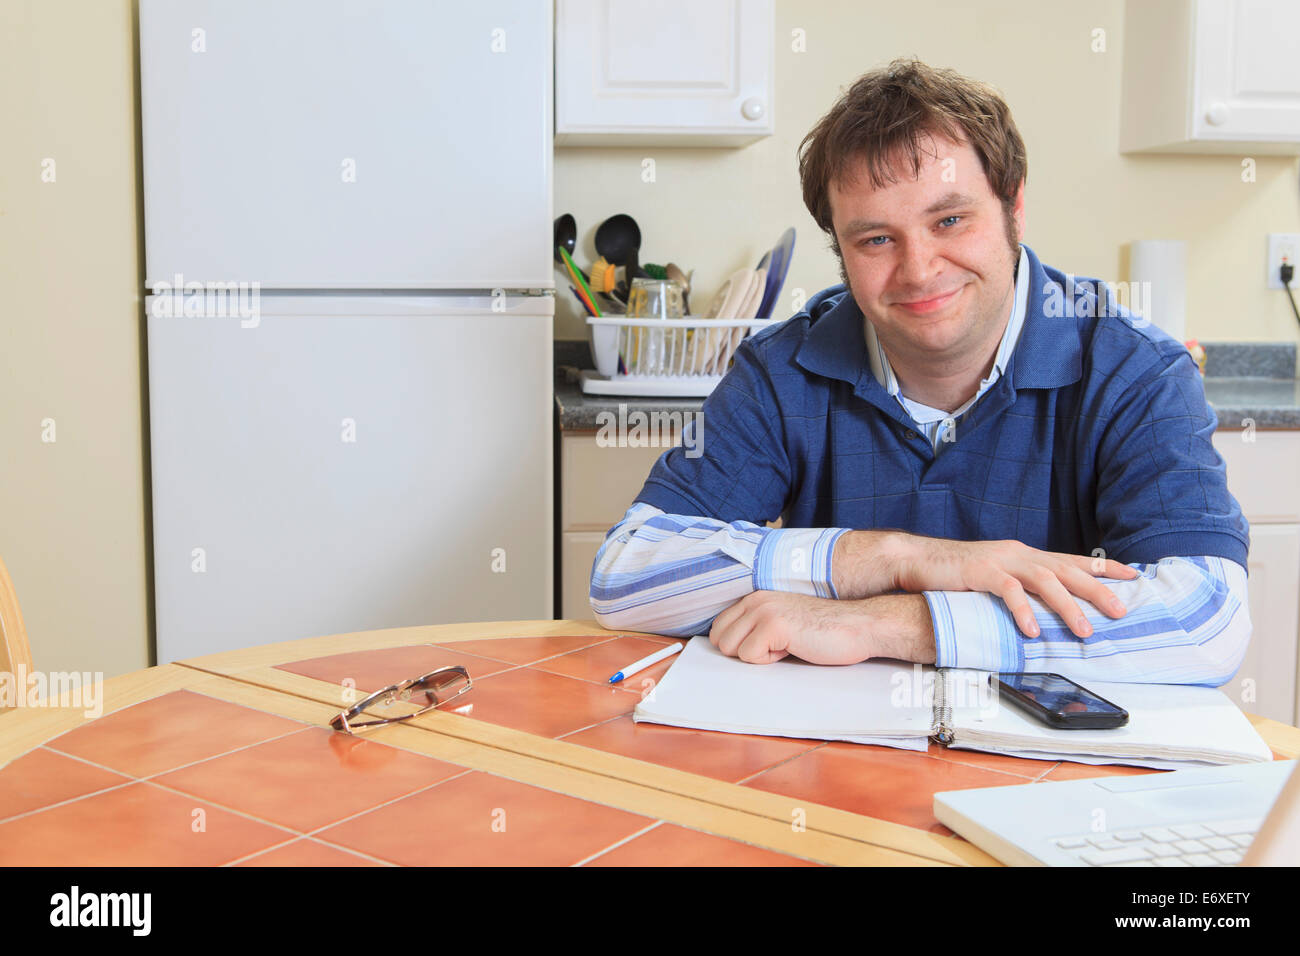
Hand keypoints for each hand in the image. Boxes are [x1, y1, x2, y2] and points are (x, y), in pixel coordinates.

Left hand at [708, 591, 873, 664]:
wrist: (857, 626)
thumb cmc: (823, 631)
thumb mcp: (782, 623)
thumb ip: (756, 627)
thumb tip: (730, 647)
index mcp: (755, 598)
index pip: (719, 627)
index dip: (739, 645)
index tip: (765, 646)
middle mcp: (755, 600)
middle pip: (719, 640)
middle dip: (744, 652)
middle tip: (776, 647)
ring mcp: (763, 611)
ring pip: (730, 648)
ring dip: (758, 656)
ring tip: (786, 646)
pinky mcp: (773, 625)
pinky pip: (749, 656)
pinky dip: (771, 660)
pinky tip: (793, 648)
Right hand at [893, 537, 1138, 638]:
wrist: (918, 560)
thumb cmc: (957, 572)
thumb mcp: (997, 575)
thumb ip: (1021, 585)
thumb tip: (1047, 608)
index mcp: (1026, 555)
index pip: (1073, 559)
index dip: (1104, 566)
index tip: (1134, 576)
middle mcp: (1019, 554)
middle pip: (1067, 569)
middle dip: (1098, 590)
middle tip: (1121, 612)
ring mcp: (1000, 561)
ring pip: (1044, 580)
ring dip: (1068, 606)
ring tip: (1084, 631)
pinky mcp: (979, 571)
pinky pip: (1007, 590)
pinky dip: (1022, 610)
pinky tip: (1032, 630)